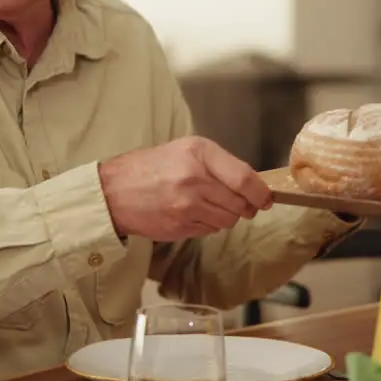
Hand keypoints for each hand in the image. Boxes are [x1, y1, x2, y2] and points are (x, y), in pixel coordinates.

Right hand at [98, 136, 273, 240]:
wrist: (114, 191)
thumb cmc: (151, 166)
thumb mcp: (186, 149)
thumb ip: (220, 163)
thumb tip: (253, 184)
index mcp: (199, 154)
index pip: (245, 179)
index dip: (261, 193)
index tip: (266, 198)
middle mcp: (195, 180)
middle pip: (241, 204)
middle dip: (246, 207)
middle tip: (240, 203)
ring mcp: (187, 207)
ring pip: (228, 221)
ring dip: (226, 216)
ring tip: (208, 204)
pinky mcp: (180, 227)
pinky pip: (210, 231)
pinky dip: (208, 224)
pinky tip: (192, 213)